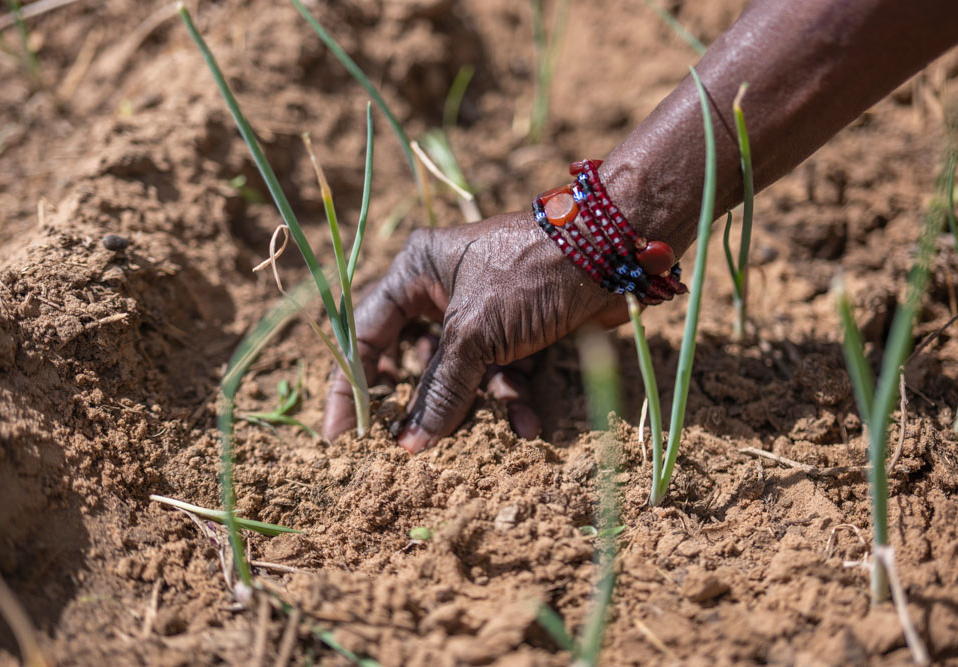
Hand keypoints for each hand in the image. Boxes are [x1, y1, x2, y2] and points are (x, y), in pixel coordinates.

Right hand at [323, 210, 629, 451]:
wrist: (616, 252)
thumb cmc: (532, 275)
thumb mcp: (476, 332)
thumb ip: (441, 388)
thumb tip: (409, 444)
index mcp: (417, 273)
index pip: (367, 334)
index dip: (352, 386)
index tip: (342, 436)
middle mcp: (443, 290)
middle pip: (417, 361)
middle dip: (425, 403)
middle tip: (411, 448)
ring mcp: (482, 311)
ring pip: (463, 373)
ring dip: (479, 404)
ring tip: (497, 434)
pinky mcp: (518, 330)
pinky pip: (502, 371)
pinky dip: (513, 396)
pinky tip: (529, 424)